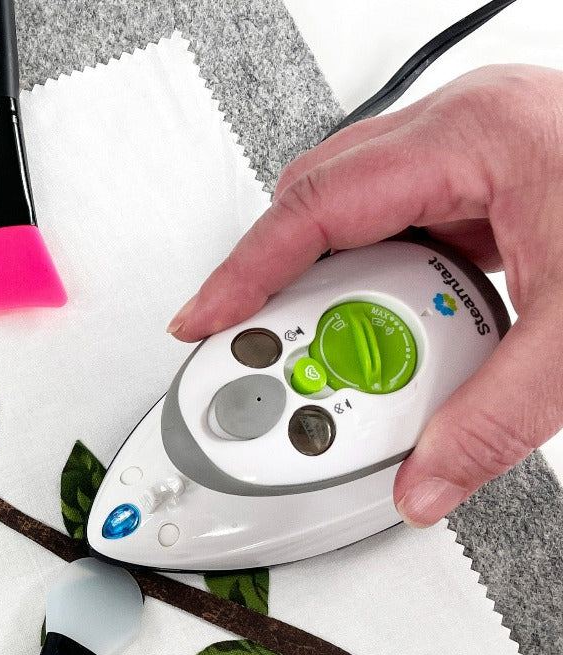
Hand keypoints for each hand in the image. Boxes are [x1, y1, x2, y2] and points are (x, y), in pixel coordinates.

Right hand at [167, 65, 562, 526]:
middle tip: (267, 359)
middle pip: (321, 204)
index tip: (202, 319)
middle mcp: (467, 130)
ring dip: (336, 288)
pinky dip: (382, 283)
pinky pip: (402, 227)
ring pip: (357, 214)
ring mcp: (479, 150)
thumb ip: (494, 421)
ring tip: (345, 358)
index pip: (315, 207)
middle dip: (279, 285)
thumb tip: (427, 481)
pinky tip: (399, 329)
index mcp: (475, 140)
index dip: (243, 272)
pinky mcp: (493, 178)